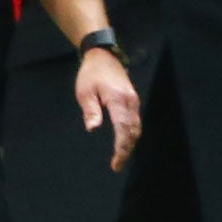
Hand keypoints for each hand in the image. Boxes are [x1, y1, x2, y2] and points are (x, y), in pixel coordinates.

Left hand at [76, 49, 140, 170]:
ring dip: (130, 144)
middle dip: (127, 150)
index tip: (116, 162)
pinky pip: (136, 122)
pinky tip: (125, 142)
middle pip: (133, 132)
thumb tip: (93, 129)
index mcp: (118, 100)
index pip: (123, 129)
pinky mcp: (133, 101)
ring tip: (121, 158)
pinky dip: (132, 135)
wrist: (104, 56)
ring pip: (136, 128)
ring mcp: (134, 101)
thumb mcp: (85, 92)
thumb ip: (91, 111)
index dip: (121, 148)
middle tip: (117, 165)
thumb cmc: (91, 74)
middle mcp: (130, 102)